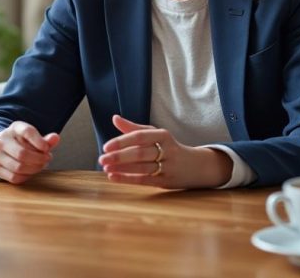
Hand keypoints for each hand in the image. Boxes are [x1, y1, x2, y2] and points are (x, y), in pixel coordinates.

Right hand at [0, 121, 59, 183]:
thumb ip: (45, 140)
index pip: (27, 132)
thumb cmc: (19, 143)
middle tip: (47, 159)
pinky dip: (26, 176)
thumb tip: (56, 138)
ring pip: (19, 167)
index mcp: (14, 128)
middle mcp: (2, 140)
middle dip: (39, 159)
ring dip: (34, 169)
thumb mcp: (32, 138)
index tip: (47, 148)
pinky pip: (14, 177)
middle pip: (22, 154)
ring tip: (40, 165)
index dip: (39, 141)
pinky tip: (30, 172)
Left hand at [98, 115, 232, 188]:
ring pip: (142, 168)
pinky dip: (128, 179)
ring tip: (105, 168)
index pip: (140, 137)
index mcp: (163, 135)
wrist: (197, 166)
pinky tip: (113, 177)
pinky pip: (145, 180)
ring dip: (122, 168)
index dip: (122, 141)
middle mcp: (167, 150)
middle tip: (101, 158)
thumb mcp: (156, 135)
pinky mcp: (166, 182)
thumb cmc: (170, 148)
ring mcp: (168, 167)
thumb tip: (114, 118)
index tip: (106, 146)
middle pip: (140, 153)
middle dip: (119, 156)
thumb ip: (134, 128)